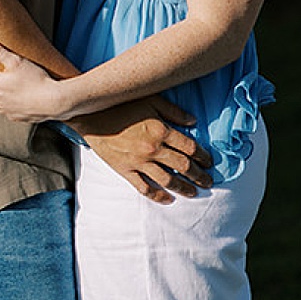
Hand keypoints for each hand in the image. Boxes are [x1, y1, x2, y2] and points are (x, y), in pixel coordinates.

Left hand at [0, 37, 66, 122]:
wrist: (54, 102)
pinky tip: (24, 91)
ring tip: (18, 79)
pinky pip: (8, 104)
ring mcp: (3, 110)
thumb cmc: (35, 81)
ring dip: (2, 86)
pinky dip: (12, 97)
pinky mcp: (13, 116)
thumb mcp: (15, 61)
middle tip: (6, 66)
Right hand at [73, 97, 212, 203]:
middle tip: (209, 181)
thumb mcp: (150, 100)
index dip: (202, 156)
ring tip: (194, 192)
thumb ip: (173, 111)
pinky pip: (144, 188)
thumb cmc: (121, 104)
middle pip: (182, 166)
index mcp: (160, 130)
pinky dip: (158, 196)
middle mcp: (152, 148)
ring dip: (183, 188)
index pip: (189, 147)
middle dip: (199, 175)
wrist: (90, 115)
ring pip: (167, 180)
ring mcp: (138, 162)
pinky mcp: (125, 171)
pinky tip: (169, 199)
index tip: (209, 162)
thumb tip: (194, 122)